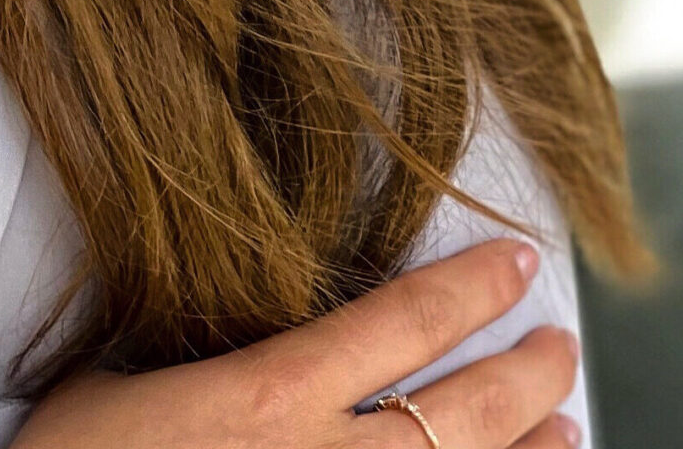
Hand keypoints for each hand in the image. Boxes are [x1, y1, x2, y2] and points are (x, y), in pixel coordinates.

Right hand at [11, 239, 578, 448]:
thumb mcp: (116, 387)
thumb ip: (193, 358)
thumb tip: (233, 326)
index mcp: (267, 398)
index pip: (400, 322)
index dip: (471, 286)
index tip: (516, 257)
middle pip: (466, 410)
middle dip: (529, 369)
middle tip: (558, 341)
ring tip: (566, 425)